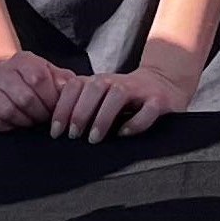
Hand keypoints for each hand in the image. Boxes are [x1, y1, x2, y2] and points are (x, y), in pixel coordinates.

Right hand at [0, 51, 65, 132]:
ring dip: (24, 122)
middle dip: (40, 114)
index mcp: (23, 60)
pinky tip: (14, 123)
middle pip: (25, 98)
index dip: (50, 99)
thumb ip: (63, 79)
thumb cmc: (28, 79)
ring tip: (30, 121)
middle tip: (44, 118)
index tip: (55, 108)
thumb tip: (73, 87)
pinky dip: (8, 128)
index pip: (39, 79)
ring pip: (8, 111)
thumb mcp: (48, 73)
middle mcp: (2, 71)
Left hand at [49, 59, 198, 142]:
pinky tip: (124, 134)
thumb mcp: (102, 98)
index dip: (62, 108)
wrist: (165, 84)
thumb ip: (82, 106)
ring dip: (103, 117)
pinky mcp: (159, 101)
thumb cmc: (125, 99)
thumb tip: (54, 129)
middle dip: (80, 112)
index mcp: (99, 82)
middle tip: (73, 135)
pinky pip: (148, 109)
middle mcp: (117, 82)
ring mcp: (139, 90)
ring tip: (93, 138)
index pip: (75, 87)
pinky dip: (135, 122)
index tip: (55, 131)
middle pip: (94, 87)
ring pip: (118, 95)